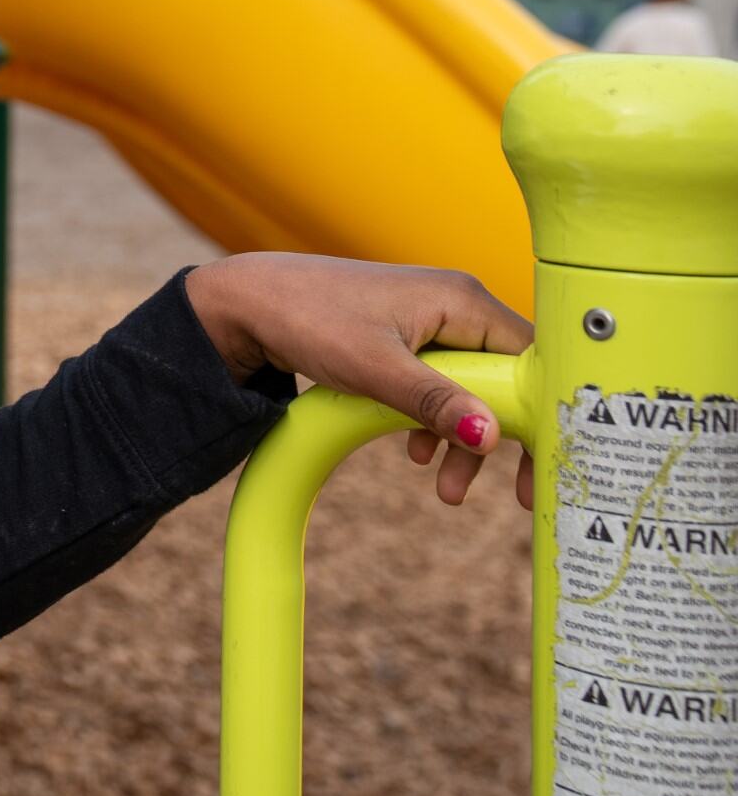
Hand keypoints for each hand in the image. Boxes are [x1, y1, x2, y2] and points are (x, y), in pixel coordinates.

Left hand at [185, 253, 534, 509]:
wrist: (246, 302)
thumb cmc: (307, 317)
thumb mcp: (374, 368)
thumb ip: (434, 402)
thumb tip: (490, 435)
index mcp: (462, 300)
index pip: (533, 359)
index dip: (546, 413)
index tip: (550, 462)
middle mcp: (455, 305)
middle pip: (508, 379)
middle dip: (503, 437)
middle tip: (516, 494)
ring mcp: (430, 320)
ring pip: (471, 389)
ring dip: (462, 439)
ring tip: (444, 490)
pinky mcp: (406, 338)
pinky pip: (441, 386)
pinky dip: (434, 423)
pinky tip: (414, 454)